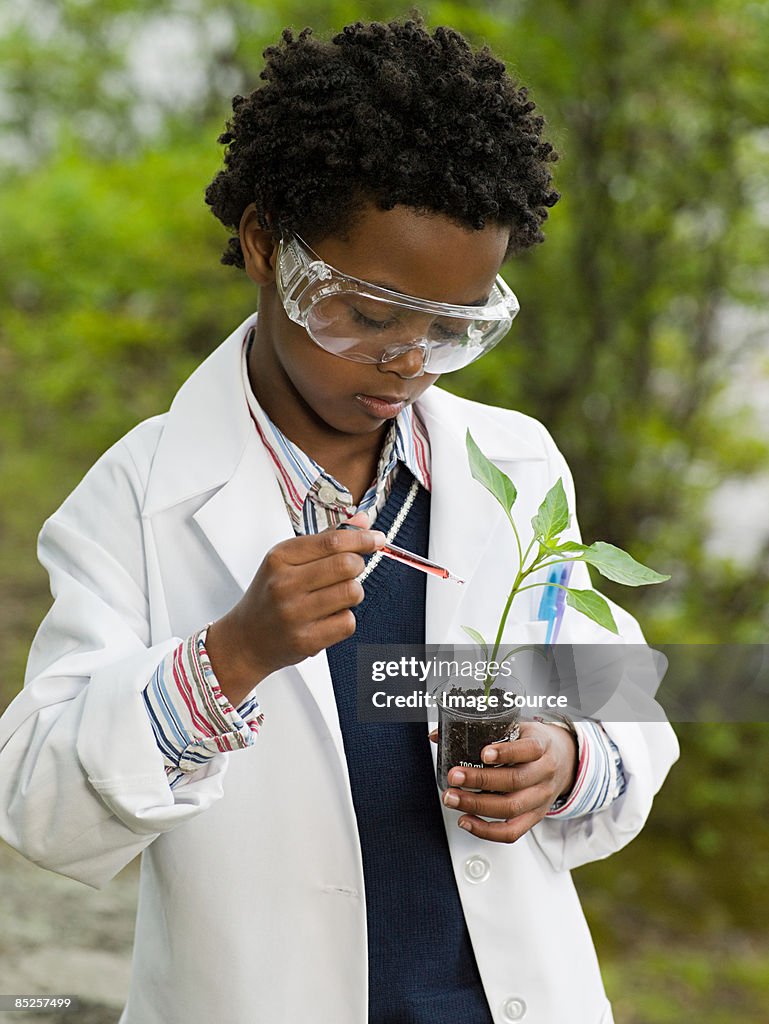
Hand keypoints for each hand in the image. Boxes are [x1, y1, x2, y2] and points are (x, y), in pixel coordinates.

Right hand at [205, 512, 384, 704]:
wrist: (247, 639)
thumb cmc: (270, 596)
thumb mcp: (288, 560)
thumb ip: (326, 539)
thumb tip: (363, 522)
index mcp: (280, 558)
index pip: (333, 541)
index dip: (362, 538)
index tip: (376, 539)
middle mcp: (284, 584)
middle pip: (347, 565)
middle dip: (357, 565)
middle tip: (349, 570)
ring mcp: (295, 614)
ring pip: (352, 593)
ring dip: (353, 592)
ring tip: (336, 595)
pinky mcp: (306, 640)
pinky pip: (348, 622)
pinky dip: (345, 618)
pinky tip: (327, 617)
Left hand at [429, 720, 577, 843]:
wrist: (565, 760)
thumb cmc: (533, 742)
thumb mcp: (517, 727)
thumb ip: (483, 730)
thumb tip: (436, 736)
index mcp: (541, 746)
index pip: (529, 749)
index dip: (506, 752)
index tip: (483, 753)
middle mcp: (544, 773)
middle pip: (515, 781)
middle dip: (480, 780)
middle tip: (454, 776)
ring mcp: (541, 797)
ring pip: (511, 808)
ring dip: (477, 806)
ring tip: (452, 798)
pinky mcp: (535, 817)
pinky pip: (512, 832)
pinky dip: (486, 831)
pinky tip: (466, 820)